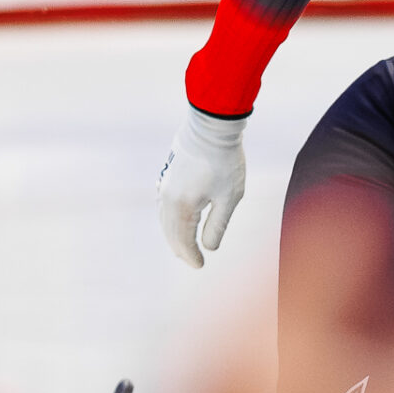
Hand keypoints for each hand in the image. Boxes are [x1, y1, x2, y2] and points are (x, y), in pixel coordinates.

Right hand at [157, 106, 246, 267]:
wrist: (212, 127)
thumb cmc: (225, 162)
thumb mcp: (229, 198)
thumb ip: (217, 225)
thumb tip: (209, 248)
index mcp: (182, 207)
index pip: (183, 240)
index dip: (191, 255)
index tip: (200, 266)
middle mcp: (168, 197)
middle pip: (170, 231)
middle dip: (180, 248)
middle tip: (192, 260)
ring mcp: (164, 184)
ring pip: (165, 217)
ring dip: (174, 233)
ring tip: (185, 244)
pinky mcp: (168, 174)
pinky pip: (164, 204)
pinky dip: (170, 218)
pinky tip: (177, 219)